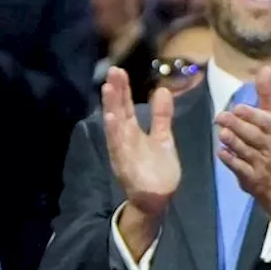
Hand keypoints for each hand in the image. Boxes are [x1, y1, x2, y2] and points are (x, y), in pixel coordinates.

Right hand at [103, 67, 179, 215]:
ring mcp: (123, 152)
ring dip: (110, 108)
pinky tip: (111, 119)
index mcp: (132, 132)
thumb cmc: (157, 169)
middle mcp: (124, 139)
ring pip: (115, 127)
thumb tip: (162, 90)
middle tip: (113, 71)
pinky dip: (114, 133)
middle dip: (115, 92)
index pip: (126, 106)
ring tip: (107, 89)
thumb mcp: (163, 138)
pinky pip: (118, 148)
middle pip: (118, 111)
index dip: (123, 89)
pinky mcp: (125, 166)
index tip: (119, 71)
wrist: (157, 198)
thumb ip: (161, 117)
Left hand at [214, 67, 270, 230]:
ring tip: (221, 133)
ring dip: (234, 143)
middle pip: (254, 136)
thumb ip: (265, 93)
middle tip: (220, 116)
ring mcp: (260, 163)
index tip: (238, 108)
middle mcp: (268, 145)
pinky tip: (221, 153)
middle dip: (238, 126)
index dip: (252, 115)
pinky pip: (241, 169)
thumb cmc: (269, 140)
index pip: (265, 121)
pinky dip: (231, 161)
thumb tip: (264, 68)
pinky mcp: (250, 177)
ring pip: (247, 152)